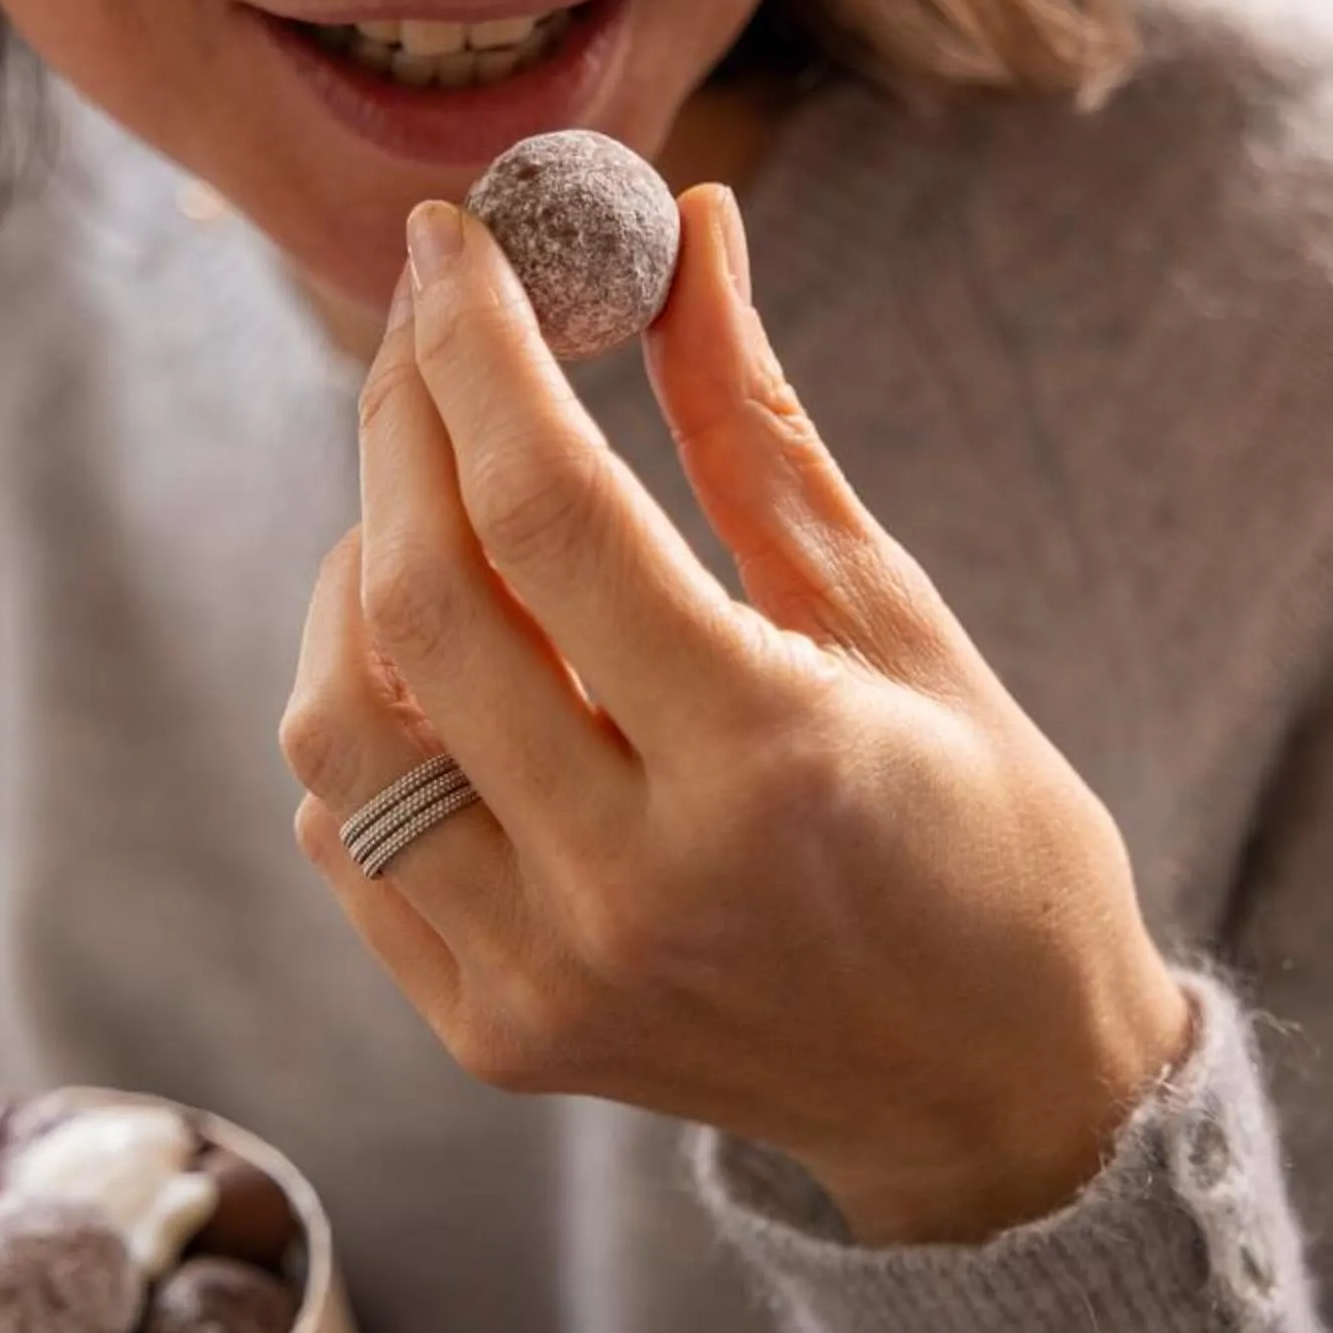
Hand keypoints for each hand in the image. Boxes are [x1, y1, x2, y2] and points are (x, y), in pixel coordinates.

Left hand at [281, 188, 1193, 1246]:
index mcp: (767, 764)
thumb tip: (689, 232)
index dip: (478, 351)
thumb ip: (758, 431)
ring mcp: (546, 978)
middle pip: (417, 608)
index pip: (552, 512)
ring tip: (436, 513)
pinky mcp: (494, 1034)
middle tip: (426, 333)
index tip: (450, 244)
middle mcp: (633, 886)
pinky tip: (440, 668)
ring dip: (356, 581)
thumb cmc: (983, 841)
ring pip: (342, 732)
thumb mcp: (899, 621)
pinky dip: (364, 722)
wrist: (990, 1100)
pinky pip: (349, 842)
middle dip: (401, 428)